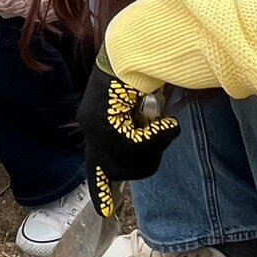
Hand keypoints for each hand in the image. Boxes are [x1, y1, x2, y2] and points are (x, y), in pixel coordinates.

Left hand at [76, 59, 179, 215]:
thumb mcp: (140, 108)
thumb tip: (144, 156)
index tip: (105, 213)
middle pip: (121, 171)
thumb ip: (138, 133)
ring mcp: (93, 126)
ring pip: (131, 161)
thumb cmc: (146, 71)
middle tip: (162, 136)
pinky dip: (159, 135)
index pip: (95, 167)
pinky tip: (166, 118)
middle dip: (147, 162)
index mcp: (96, 126)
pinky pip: (135, 144)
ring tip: (163, 122)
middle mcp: (90, 128)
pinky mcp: (102, 122)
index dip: (102, 190)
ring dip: (155, 146)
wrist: (138, 42)